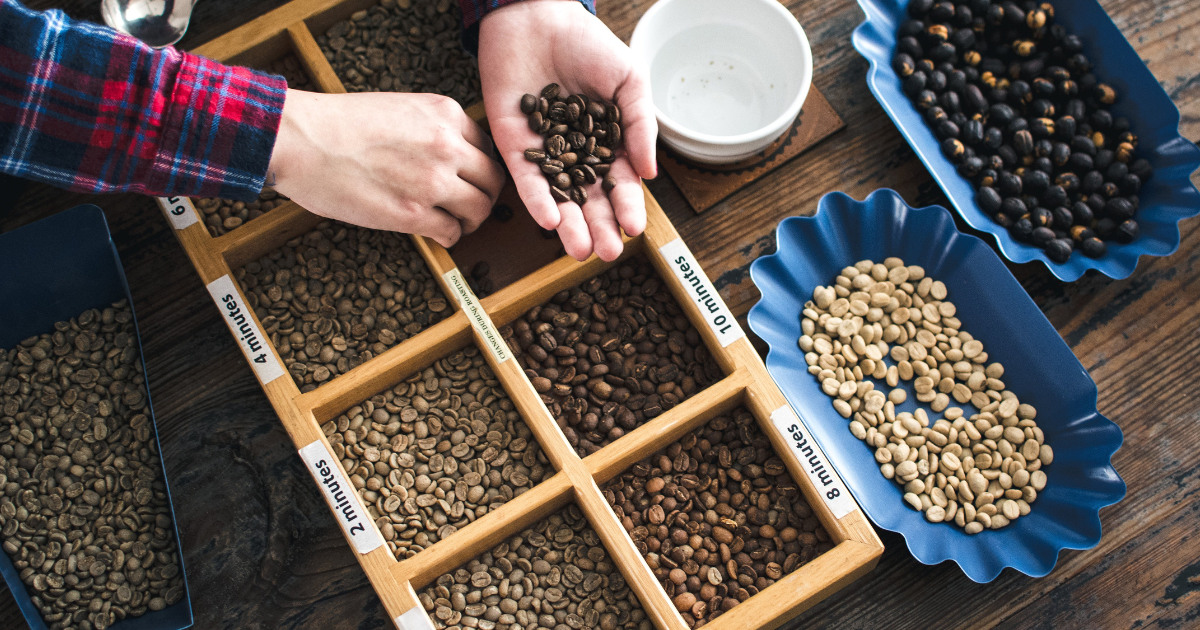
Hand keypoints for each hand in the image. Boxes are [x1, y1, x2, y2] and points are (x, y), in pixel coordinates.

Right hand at [266, 90, 505, 247]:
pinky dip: (449, 237)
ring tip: (457, 223)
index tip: (470, 179)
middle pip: (493, 179)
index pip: (486, 146)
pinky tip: (436, 234)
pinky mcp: (413, 214)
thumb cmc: (338, 123)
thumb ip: (430, 128)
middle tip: (471, 206)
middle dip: (484, 195)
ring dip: (471, 220)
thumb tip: (449, 155)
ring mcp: (433, 181)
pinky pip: (452, 232)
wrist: (301, 139)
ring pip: (480, 208)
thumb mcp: (399, 108)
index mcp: (446, 113)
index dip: (480, 167)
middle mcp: (447, 145)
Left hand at [479, 0, 656, 261]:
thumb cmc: (587, 44)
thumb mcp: (629, 81)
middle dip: (600, 227)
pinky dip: (537, 200)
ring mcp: (543, 152)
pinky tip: (548, 221)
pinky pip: (525, 179)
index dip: (627, 207)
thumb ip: (640, 125)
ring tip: (581, 250)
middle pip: (588, 198)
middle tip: (609, 253)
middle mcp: (574, 153)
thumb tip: (649, 173)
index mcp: (606, 142)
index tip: (635, 229)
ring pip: (557, 197)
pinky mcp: (512, 145)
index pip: (619, 183)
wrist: (538, 17)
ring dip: (569, 225)